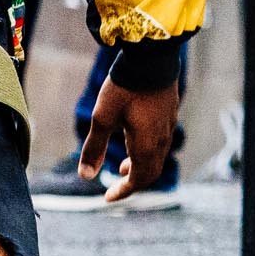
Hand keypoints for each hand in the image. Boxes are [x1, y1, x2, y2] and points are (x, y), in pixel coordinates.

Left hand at [79, 78, 179, 201]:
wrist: (151, 57)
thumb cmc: (125, 87)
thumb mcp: (103, 118)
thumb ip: (94, 147)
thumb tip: (85, 176)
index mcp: (146, 146)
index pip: (138, 180)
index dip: (123, 192)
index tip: (107, 198)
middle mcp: (161, 140)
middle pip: (151, 172)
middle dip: (132, 182)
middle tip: (115, 184)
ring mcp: (168, 127)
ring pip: (156, 157)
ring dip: (139, 166)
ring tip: (122, 164)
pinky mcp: (169, 114)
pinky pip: (160, 143)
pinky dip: (146, 152)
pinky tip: (134, 139)